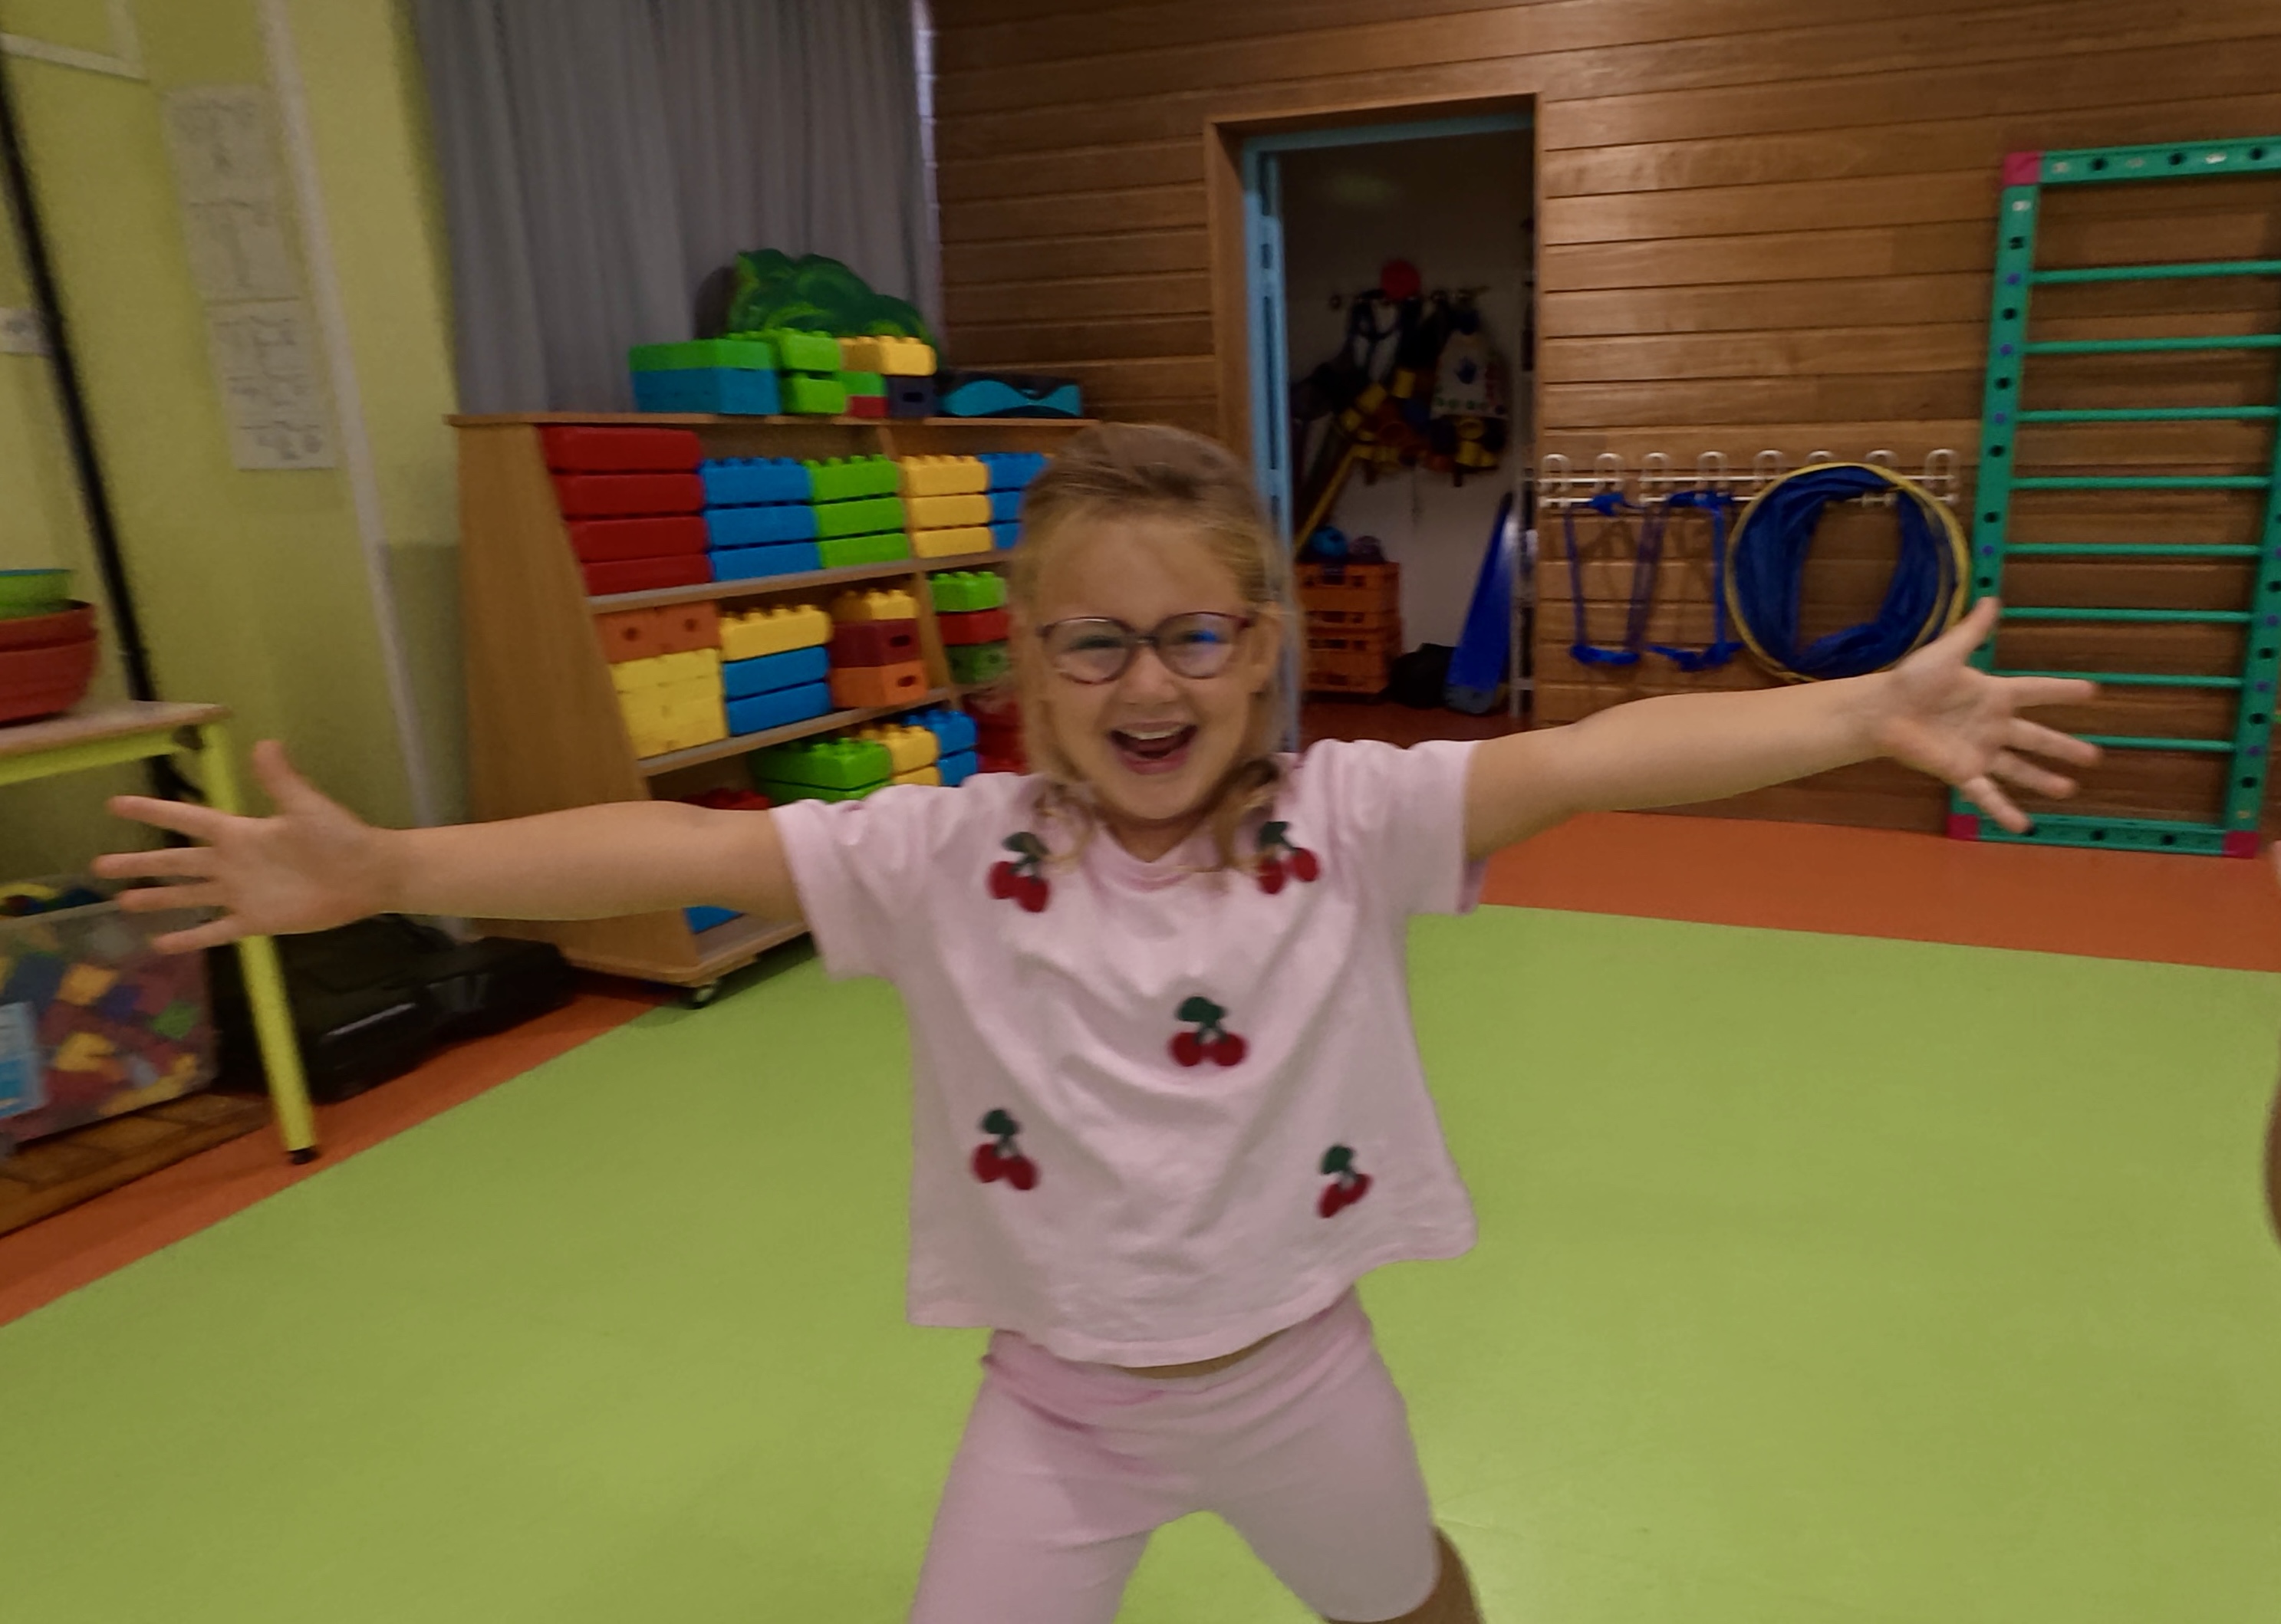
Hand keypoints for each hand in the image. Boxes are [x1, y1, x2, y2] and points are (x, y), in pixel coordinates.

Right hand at [93, 740, 396, 951]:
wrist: (367, 875)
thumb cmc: (339, 836)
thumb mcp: (306, 807)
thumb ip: (281, 780)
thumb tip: (264, 743)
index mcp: (240, 832)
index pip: (186, 819)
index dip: (153, 810)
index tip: (115, 804)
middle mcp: (232, 863)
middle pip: (175, 861)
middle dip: (139, 862)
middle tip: (99, 865)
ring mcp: (241, 893)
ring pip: (187, 896)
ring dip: (156, 899)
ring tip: (122, 902)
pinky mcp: (255, 920)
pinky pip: (215, 931)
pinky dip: (189, 939)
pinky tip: (160, 944)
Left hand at [1863, 598, 2101, 831]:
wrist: (1880, 711)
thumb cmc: (1911, 680)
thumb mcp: (1946, 653)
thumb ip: (1972, 631)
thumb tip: (1991, 599)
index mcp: (1993, 695)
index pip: (2036, 692)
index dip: (2062, 692)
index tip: (2093, 691)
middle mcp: (1991, 726)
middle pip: (2036, 738)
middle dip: (2064, 747)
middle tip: (2095, 756)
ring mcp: (1978, 751)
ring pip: (2019, 769)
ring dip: (2043, 780)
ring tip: (2069, 789)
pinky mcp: (1961, 772)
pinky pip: (1987, 794)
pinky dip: (2003, 811)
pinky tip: (2022, 826)